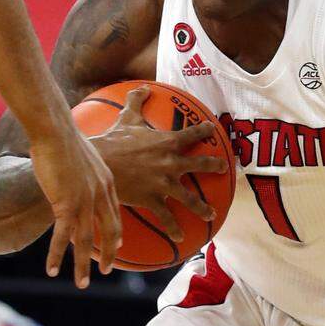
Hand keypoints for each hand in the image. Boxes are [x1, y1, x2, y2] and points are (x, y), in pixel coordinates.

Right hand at [30, 124, 121, 289]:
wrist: (56, 131)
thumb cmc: (64, 138)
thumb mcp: (82, 157)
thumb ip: (84, 172)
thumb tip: (77, 175)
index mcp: (106, 182)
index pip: (115, 214)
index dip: (116, 234)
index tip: (118, 247)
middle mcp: (100, 195)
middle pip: (107, 232)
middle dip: (108, 255)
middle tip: (107, 272)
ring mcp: (84, 201)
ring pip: (85, 241)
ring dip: (82, 265)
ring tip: (82, 284)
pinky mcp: (65, 204)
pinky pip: (62, 236)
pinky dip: (57, 255)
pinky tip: (52, 269)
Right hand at [90, 86, 228, 242]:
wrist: (100, 163)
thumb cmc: (113, 140)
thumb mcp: (127, 118)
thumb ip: (136, 101)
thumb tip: (143, 87)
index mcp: (168, 142)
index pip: (193, 134)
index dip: (205, 131)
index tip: (214, 130)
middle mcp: (172, 163)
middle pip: (201, 164)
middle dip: (216, 166)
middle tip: (224, 168)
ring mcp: (164, 183)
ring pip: (190, 198)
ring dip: (202, 207)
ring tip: (211, 214)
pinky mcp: (153, 199)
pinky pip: (167, 217)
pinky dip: (174, 228)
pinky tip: (181, 238)